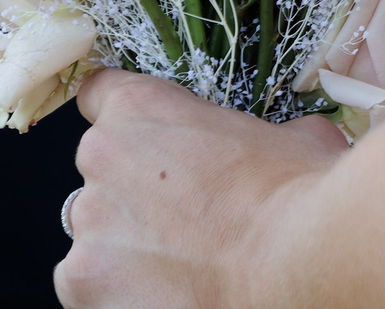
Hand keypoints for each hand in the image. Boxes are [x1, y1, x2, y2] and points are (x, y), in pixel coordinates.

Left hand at [57, 72, 345, 308]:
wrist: (301, 258)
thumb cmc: (301, 190)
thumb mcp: (294, 135)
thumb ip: (258, 135)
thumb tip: (277, 148)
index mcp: (142, 110)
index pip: (101, 95)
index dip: (131, 120)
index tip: (148, 138)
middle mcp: (100, 160)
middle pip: (102, 175)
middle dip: (138, 193)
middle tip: (192, 214)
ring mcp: (88, 228)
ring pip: (98, 235)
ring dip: (131, 244)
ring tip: (189, 261)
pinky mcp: (84, 285)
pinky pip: (94, 286)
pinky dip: (125, 291)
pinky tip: (175, 290)